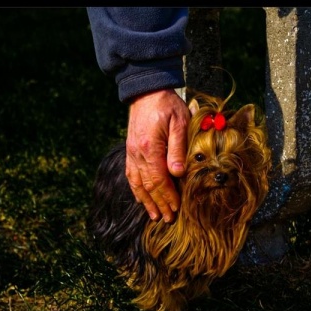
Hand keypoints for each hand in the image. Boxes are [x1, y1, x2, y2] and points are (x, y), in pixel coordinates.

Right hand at [126, 89, 189, 222]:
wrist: (147, 91)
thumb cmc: (167, 105)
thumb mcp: (179, 122)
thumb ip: (177, 148)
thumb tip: (177, 173)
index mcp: (150, 147)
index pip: (159, 179)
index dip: (168, 196)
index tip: (176, 209)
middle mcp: (137, 153)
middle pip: (148, 185)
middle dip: (159, 204)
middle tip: (167, 219)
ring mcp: (131, 152)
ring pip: (137, 183)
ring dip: (146, 201)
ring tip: (154, 216)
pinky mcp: (130, 150)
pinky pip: (131, 174)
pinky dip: (136, 189)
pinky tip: (141, 198)